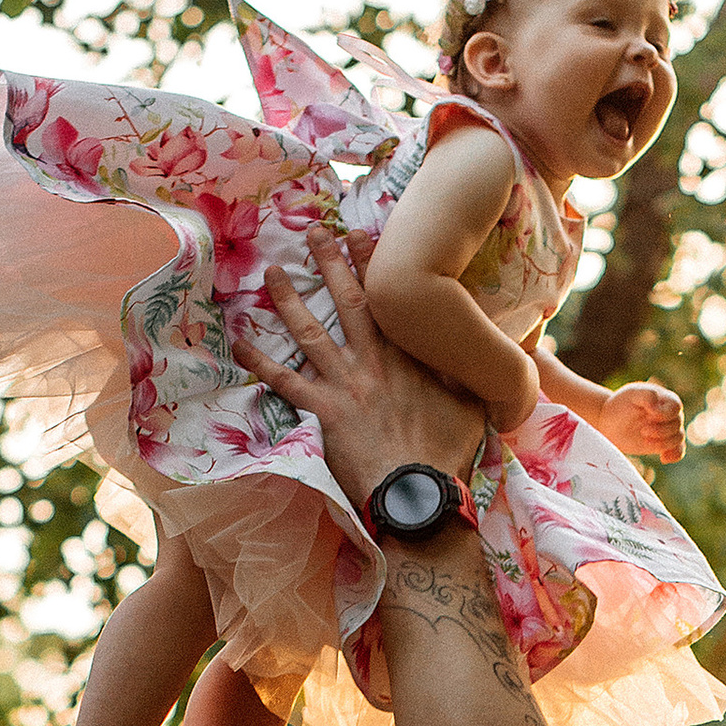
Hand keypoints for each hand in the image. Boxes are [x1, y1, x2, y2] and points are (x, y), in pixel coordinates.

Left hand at [243, 239, 487, 507]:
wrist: (418, 491)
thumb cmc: (448, 453)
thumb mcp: (474, 405)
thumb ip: (471, 374)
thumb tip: (486, 352)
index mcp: (409, 356)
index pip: (388, 300)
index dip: (373, 264)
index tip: (359, 235)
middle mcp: (372, 362)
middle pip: (347, 302)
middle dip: (330, 264)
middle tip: (314, 233)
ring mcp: (344, 384)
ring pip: (310, 333)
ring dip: (289, 301)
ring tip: (272, 273)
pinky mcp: (323, 411)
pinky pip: (285, 382)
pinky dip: (261, 362)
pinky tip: (239, 342)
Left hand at [595, 380, 684, 468]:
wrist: (611, 422)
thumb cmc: (622, 404)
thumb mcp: (632, 394)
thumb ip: (647, 394)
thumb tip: (657, 405)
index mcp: (666, 399)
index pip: (675, 407)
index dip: (664, 414)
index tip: (648, 416)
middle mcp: (671, 414)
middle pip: (677, 424)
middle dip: (661, 430)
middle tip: (643, 431)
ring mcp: (669, 430)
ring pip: (678, 438)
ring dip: (663, 443)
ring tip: (645, 440)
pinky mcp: (664, 444)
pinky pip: (678, 451)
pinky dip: (674, 455)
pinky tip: (663, 458)